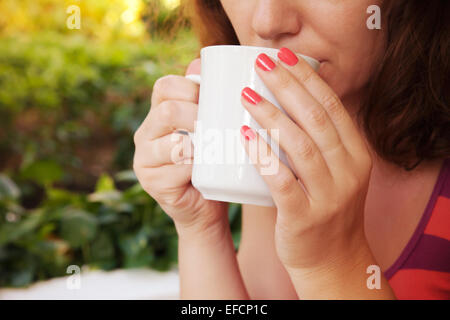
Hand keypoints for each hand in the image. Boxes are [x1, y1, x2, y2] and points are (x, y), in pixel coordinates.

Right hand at [133, 59, 227, 236]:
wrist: (207, 205)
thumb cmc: (213, 162)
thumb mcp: (212, 128)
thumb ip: (206, 99)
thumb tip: (200, 63)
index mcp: (158, 114)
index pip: (164, 86)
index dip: (190, 88)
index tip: (214, 99)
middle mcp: (145, 134)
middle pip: (167, 111)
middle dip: (198, 116)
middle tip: (219, 127)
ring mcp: (144, 159)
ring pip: (173, 142)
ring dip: (201, 145)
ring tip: (217, 149)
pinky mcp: (151, 182)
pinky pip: (176, 169)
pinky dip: (197, 169)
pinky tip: (207, 171)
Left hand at [239, 48, 372, 271]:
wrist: (332, 260)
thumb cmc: (323, 208)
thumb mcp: (332, 171)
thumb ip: (316, 140)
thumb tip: (282, 102)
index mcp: (356, 154)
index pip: (331, 106)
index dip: (306, 78)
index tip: (283, 56)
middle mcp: (348, 171)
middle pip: (315, 118)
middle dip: (287, 86)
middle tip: (261, 64)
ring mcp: (329, 195)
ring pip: (300, 145)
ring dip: (271, 115)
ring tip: (246, 95)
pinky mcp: (305, 216)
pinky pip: (282, 181)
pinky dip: (263, 156)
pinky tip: (245, 135)